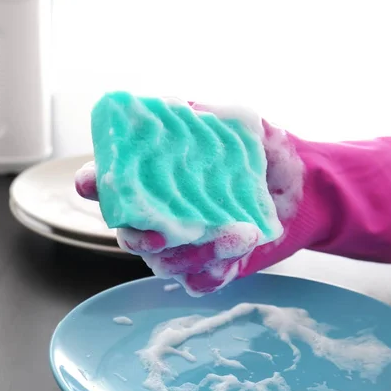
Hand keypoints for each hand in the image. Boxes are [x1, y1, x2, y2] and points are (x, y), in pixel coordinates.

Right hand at [75, 101, 314, 295]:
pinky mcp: (207, 268)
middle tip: (163, 230)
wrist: (301, 188)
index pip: (109, 182)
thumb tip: (186, 110)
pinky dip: (216, 269)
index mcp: (154, 178)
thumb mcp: (241, 126)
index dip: (93, 183)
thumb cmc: (260, 152)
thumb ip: (214, 117)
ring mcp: (181, 246)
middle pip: (130, 234)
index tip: (89, 181)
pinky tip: (241, 245)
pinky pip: (198, 281)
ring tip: (238, 232)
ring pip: (165, 263)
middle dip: (141, 235)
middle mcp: (159, 215)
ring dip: (195, 252)